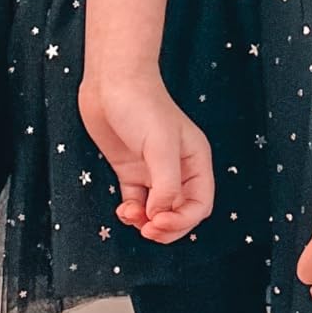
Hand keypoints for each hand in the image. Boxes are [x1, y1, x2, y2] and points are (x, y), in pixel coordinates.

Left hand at [79, 72, 214, 242]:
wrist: (111, 81)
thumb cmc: (141, 104)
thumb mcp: (161, 145)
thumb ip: (166, 184)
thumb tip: (160, 215)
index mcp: (195, 161)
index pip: (200, 204)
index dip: (183, 220)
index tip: (159, 222)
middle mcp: (177, 169)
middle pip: (180, 212)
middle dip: (166, 227)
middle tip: (147, 231)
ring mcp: (153, 170)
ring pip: (158, 211)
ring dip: (146, 222)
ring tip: (130, 216)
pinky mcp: (130, 169)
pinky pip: (138, 202)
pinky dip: (132, 212)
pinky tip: (123, 210)